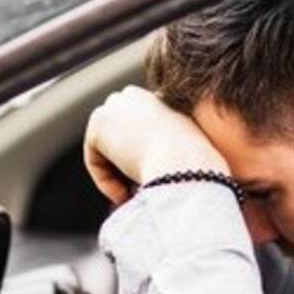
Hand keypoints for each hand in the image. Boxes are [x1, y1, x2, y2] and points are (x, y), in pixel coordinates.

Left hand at [83, 86, 228, 204]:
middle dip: (123, 164)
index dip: (142, 159)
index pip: (139, 130)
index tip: (152, 181)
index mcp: (161, 96)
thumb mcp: (191, 154)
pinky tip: (124, 194)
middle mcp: (135, 95)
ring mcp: (114, 106)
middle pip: (118, 137)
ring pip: (106, 149)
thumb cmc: (198, 167)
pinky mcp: (98, 124)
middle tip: (135, 192)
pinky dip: (106, 181)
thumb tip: (157, 171)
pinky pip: (95, 159)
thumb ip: (173, 152)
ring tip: (133, 197)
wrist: (187, 164)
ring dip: (116, 175)